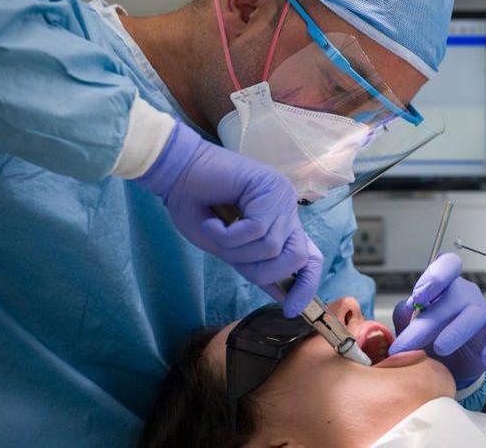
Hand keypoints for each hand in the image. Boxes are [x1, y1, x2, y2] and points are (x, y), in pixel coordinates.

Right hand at [135, 121, 322, 316]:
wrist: (175, 174)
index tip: (292, 310)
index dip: (306, 286)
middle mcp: (287, 211)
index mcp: (281, 226)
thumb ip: (257, 268)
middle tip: (229, 255)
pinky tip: (212, 223)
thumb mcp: (228, 250)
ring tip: (216, 231)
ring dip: (236, 250)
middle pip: (296, 258)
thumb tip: (285, 298)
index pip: (310, 258)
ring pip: (272, 248)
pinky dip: (227, 236)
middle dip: (260, 269)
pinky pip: (256, 231)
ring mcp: (282, 197)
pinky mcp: (271, 187)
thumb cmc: (196, 208)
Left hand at [389, 254, 485, 387]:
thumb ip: (404, 315)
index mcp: (444, 286)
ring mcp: (482, 315)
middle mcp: (465, 295)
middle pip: (454, 297)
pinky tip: (484, 357)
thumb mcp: (409, 325)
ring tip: (439, 349)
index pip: (447, 265)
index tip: (419, 297)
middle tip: (407, 343)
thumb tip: (406, 309)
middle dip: (429, 322)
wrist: (446, 366)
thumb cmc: (429, 338)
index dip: (435, 276)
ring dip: (456, 332)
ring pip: (475, 315)